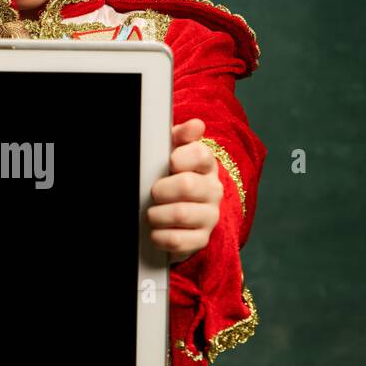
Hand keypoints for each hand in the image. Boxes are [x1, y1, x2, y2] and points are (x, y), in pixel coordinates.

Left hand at [146, 118, 222, 263]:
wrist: (177, 217)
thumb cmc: (171, 179)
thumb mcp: (172, 153)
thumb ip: (180, 136)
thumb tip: (196, 125)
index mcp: (207, 165)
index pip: (201, 154)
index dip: (180, 158)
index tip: (170, 163)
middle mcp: (213, 190)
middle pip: (186, 185)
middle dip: (161, 190)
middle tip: (153, 193)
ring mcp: (210, 216)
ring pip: (179, 214)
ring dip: (156, 214)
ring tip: (152, 213)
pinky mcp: (201, 239)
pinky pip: (177, 240)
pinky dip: (159, 236)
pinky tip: (156, 231)